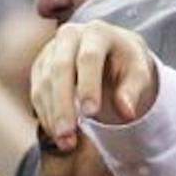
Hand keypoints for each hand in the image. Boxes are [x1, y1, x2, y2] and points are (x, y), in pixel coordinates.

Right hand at [30, 20, 161, 150]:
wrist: (111, 50)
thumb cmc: (127, 63)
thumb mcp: (138, 73)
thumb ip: (133, 91)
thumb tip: (126, 112)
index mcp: (97, 32)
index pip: (88, 58)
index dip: (88, 86)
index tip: (91, 114)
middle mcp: (69, 36)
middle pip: (60, 69)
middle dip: (63, 105)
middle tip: (68, 136)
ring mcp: (51, 50)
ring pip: (44, 82)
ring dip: (52, 115)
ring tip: (65, 143)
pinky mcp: (41, 66)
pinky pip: (37, 91)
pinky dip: (46, 114)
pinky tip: (56, 134)